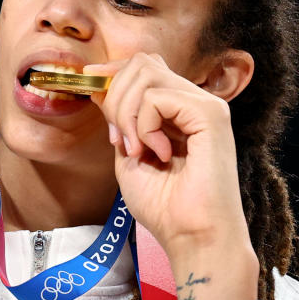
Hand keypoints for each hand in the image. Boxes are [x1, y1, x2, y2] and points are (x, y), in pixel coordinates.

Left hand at [88, 54, 257, 299]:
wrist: (192, 237)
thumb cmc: (164, 206)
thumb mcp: (128, 154)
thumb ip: (119, 121)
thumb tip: (99, 85)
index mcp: (177, 110)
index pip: (143, 66)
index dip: (112, 72)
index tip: (88, 85)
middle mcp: (194, 101)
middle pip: (141, 62)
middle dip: (114, 97)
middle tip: (118, 139)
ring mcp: (205, 105)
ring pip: (146, 73)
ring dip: (125, 111)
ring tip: (135, 149)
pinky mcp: (210, 114)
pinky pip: (157, 96)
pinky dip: (143, 124)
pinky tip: (157, 153)